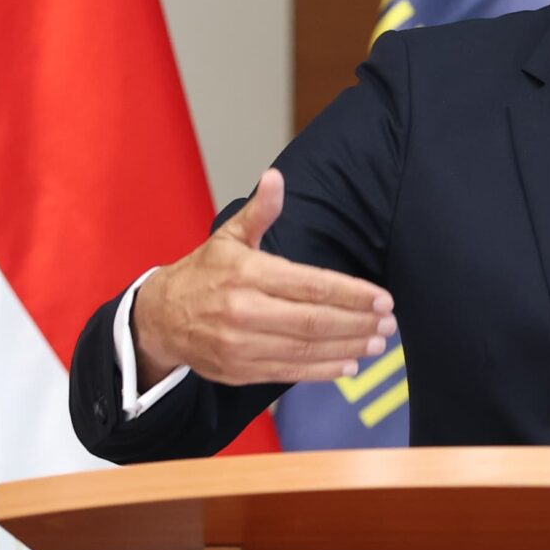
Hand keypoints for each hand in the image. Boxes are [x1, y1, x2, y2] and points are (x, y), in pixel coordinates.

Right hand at [131, 168, 395, 387]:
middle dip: (358, 322)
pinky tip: (349, 363)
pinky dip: (323, 370)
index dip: (352, 293)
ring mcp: (242, 345)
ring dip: (348, 347)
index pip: (311, 284)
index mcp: (247, 274)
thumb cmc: (203, 273)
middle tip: (389, 322)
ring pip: (306, 349)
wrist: (160, 319)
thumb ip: (260, 212)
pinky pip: (290, 372)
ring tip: (378, 342)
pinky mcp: (240, 371)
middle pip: (314, 320)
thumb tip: (275, 178)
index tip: (383, 298)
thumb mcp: (228, 237)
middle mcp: (244, 311)